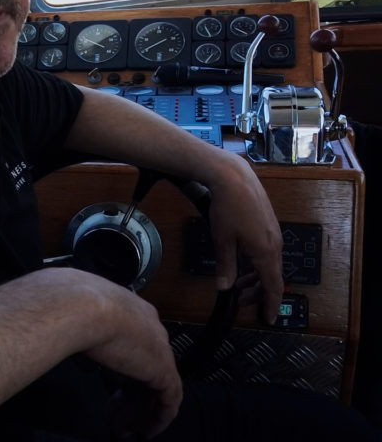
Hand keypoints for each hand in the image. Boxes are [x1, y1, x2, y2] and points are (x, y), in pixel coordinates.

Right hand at [79, 274, 182, 438]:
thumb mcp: (74, 318)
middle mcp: (149, 325)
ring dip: (140, 408)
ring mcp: (159, 347)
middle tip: (114, 409)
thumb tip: (84, 361)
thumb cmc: (68, 305)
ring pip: (156, 384)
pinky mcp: (162, 369)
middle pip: (146, 364)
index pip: (134, 342)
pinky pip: (169, 399)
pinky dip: (158, 417)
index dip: (122, 366)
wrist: (79, 306)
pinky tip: (146, 431)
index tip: (110, 383)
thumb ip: (84, 339)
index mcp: (129, 308)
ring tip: (125, 428)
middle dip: (131, 390)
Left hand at [205, 155, 283, 323]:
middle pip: (272, 277)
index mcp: (266, 252)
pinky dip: (257, 262)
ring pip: (269, 263)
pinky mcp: (269, 224)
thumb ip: (225, 266)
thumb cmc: (227, 208)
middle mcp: (275, 244)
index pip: (273, 286)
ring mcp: (274, 233)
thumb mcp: (222, 240)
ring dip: (256, 277)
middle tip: (241, 301)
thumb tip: (225, 287)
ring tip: (238, 284)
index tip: (268, 318)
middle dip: (258, 292)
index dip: (270, 304)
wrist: (234, 178)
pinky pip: (267, 250)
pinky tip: (242, 262)